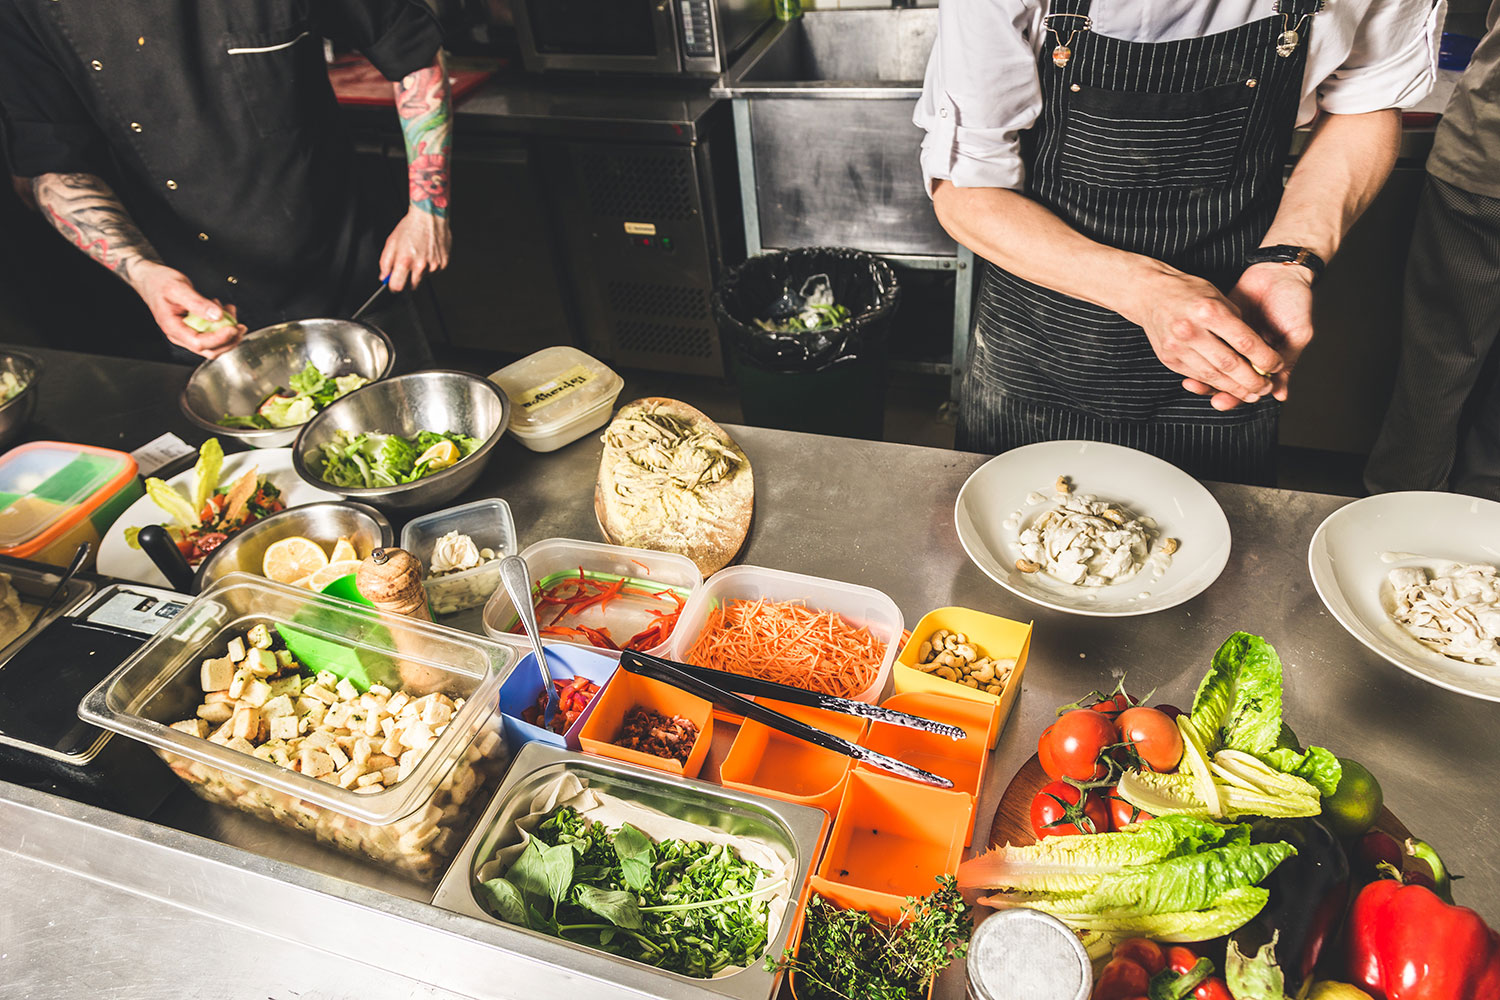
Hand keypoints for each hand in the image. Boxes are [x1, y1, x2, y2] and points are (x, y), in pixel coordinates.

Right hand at [130, 261, 245, 357]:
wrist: (151, 279)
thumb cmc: (159, 282)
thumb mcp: (178, 288)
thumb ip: (197, 303)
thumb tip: (216, 316)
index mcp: (173, 328)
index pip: (199, 343)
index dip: (219, 339)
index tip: (233, 328)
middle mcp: (180, 334)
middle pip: (209, 349)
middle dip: (229, 340)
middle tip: (240, 326)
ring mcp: (187, 332)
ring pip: (213, 343)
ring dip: (227, 331)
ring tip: (231, 311)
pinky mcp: (193, 327)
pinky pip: (211, 332)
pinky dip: (222, 323)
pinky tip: (223, 309)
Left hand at [379, 208, 451, 291]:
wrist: (429, 216)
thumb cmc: (410, 227)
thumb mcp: (391, 243)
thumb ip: (385, 263)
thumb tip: (384, 276)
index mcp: (405, 261)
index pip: (397, 287)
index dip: (393, 286)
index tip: (393, 283)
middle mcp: (420, 266)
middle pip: (412, 287)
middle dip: (407, 280)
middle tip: (406, 267)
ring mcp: (434, 266)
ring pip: (423, 279)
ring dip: (419, 272)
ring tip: (418, 255)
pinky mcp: (443, 263)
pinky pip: (434, 272)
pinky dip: (429, 266)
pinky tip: (427, 254)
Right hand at [1121, 266, 1280, 409]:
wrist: (1149, 293)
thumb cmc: (1189, 292)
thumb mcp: (1218, 296)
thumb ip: (1236, 323)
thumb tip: (1257, 352)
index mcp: (1209, 310)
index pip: (1244, 342)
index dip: (1265, 358)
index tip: (1277, 366)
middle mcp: (1191, 330)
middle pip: (1229, 364)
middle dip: (1252, 380)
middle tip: (1266, 388)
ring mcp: (1176, 346)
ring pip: (1212, 375)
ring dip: (1234, 389)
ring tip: (1250, 394)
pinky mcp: (1168, 358)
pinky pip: (1196, 375)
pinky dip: (1214, 383)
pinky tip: (1227, 387)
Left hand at [1181, 264, 1313, 406]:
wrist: (1279, 268)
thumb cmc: (1295, 300)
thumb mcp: (1298, 333)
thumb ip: (1287, 360)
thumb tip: (1279, 394)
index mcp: (1268, 359)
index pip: (1251, 385)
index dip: (1240, 395)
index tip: (1227, 400)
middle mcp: (1249, 353)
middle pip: (1231, 379)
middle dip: (1221, 391)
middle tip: (1213, 399)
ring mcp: (1233, 340)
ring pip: (1216, 365)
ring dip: (1206, 378)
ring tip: (1194, 385)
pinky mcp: (1219, 325)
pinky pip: (1207, 345)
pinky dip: (1199, 355)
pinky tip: (1190, 363)